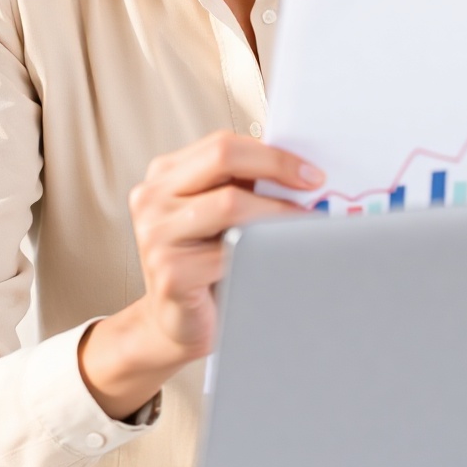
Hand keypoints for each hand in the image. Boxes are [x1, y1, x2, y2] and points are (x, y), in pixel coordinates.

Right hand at [78, 132, 322, 420]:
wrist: (176, 322)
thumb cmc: (206, 265)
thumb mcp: (219, 215)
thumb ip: (244, 187)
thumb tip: (301, 172)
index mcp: (164, 175)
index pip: (222, 144)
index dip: (272, 154)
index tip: (310, 171)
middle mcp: (152, 198)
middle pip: (222, 158)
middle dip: (276, 168)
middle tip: (314, 186)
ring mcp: (156, 234)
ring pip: (230, 203)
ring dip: (277, 212)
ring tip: (305, 224)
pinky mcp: (170, 272)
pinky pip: (229, 251)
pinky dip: (263, 251)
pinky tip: (280, 256)